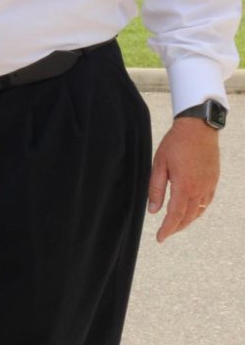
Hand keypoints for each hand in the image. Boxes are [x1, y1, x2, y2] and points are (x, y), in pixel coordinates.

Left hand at [148, 117, 219, 242]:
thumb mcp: (159, 163)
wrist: (198, 128)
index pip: (175, 216)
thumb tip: (153, 210)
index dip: (167, 229)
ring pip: (198, 212)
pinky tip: (191, 211)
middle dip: (176, 228)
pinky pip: (206, 203)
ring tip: (176, 224)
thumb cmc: (176, 143)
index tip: (159, 238)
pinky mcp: (213, 181)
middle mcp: (199, 190)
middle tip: (165, 233)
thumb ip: (156, 188)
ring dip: (186, 221)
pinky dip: (197, 211)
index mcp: (184, 187)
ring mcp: (208, 186)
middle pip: (187, 217)